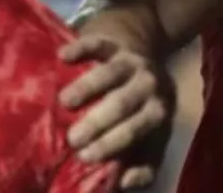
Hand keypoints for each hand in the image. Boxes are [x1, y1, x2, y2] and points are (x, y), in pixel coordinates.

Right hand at [59, 36, 174, 189]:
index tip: (85, 157)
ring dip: (87, 86)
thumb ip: (144, 165)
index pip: (136, 130)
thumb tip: (125, 183)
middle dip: (98, 122)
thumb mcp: (152, 138)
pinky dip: (83, 48)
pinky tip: (64, 56)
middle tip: (72, 139)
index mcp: (159, 111)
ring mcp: (132, 62)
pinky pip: (100, 44)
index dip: (112, 144)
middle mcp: (149, 84)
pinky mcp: (116, 44)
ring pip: (111, 72)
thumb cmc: (142, 109)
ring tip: (64, 102)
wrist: (146, 58)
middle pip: (123, 103)